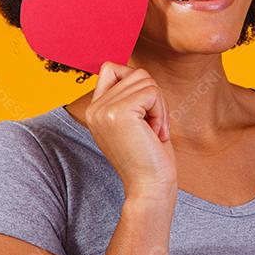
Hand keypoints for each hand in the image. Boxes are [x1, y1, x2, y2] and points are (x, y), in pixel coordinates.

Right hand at [83, 61, 177, 202]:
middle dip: (153, 98)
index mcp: (93, 110)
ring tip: (153, 131)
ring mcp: (104, 110)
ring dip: (159, 106)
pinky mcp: (119, 112)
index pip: (111, 68)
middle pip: (135, 73)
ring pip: (145, 80)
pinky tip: (155, 133)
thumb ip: (128, 96)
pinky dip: (161, 111)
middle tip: (153, 127)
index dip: (135, 82)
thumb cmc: (149, 156)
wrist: (149, 187)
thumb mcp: (133, 122)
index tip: (143, 113)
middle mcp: (94, 108)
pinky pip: (152, 92)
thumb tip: (137, 71)